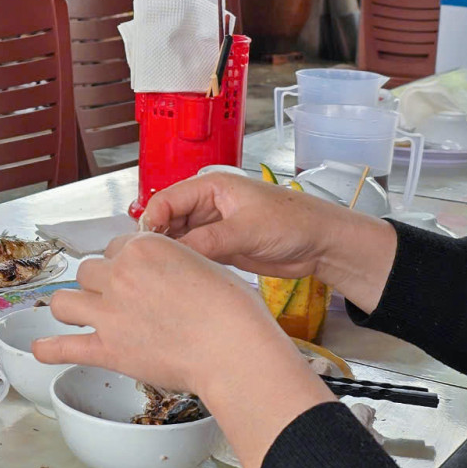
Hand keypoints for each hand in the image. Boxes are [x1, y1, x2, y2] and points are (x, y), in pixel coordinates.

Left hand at [33, 233, 294, 396]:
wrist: (232, 346)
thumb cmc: (231, 309)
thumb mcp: (205, 265)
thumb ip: (173, 265)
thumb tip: (166, 278)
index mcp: (143, 247)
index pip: (116, 247)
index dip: (124, 263)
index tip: (133, 276)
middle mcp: (119, 274)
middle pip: (89, 271)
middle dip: (100, 283)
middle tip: (118, 299)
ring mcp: (109, 312)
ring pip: (63, 302)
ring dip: (70, 307)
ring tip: (78, 315)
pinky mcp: (107, 348)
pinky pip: (64, 347)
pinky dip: (49, 350)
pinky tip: (42, 349)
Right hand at [142, 171, 379, 283]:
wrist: (322, 244)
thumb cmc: (292, 223)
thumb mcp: (247, 230)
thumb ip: (208, 241)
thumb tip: (172, 255)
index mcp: (211, 187)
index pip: (166, 200)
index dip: (151, 221)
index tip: (144, 246)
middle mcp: (207, 205)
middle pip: (167, 221)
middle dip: (157, 241)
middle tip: (148, 266)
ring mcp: (213, 228)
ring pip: (178, 241)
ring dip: (171, 256)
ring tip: (160, 276)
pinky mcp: (221, 249)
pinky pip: (194, 256)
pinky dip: (186, 266)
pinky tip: (179, 280)